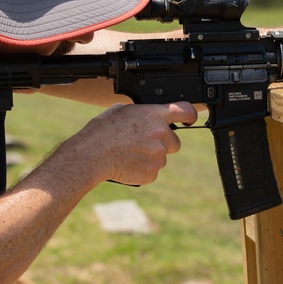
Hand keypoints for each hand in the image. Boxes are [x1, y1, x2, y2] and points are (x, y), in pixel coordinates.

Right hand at [70, 102, 198, 185]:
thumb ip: (141, 113)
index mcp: (155, 115)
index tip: (190, 120)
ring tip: (130, 154)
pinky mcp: (152, 172)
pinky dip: (143, 170)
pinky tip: (128, 164)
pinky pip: (153, 171)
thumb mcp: (122, 111)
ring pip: (162, 158)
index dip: (190, 115)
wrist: (92, 155)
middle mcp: (161, 134)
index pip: (185, 111)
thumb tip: (146, 117)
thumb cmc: (102, 131)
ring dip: (151, 157)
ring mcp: (159, 155)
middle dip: (164, 143)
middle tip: (143, 144)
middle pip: (175, 142)